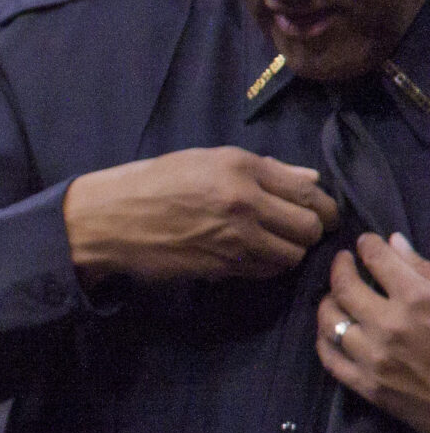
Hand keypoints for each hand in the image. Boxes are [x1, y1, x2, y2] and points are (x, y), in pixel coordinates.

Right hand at [63, 147, 339, 280]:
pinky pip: (264, 271)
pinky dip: (266, 267)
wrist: (109, 220)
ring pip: (291, 255)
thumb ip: (264, 170)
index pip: (308, 190)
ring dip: (289, 253)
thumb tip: (312, 179)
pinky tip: (252, 257)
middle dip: (311, 232)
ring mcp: (233, 238)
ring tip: (275, 246)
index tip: (323, 214)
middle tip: (300, 232)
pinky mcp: (220, 266)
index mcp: (242, 168)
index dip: (324, 206)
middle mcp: (244, 202)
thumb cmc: (154, 183)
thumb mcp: (207, 160)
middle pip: (309, 226)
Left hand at [319, 232, 429, 432]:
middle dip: (340, 267)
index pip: (378, 260)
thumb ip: (425, 269)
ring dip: (327, 302)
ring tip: (333, 295)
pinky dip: (324, 340)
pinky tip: (328, 330)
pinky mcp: (367, 386)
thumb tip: (394, 242)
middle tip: (342, 260)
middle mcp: (389, 325)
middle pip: (344, 288)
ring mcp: (374, 358)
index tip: (365, 242)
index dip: (368, 245)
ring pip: (330, 321)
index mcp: (418, 299)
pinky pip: (330, 358)